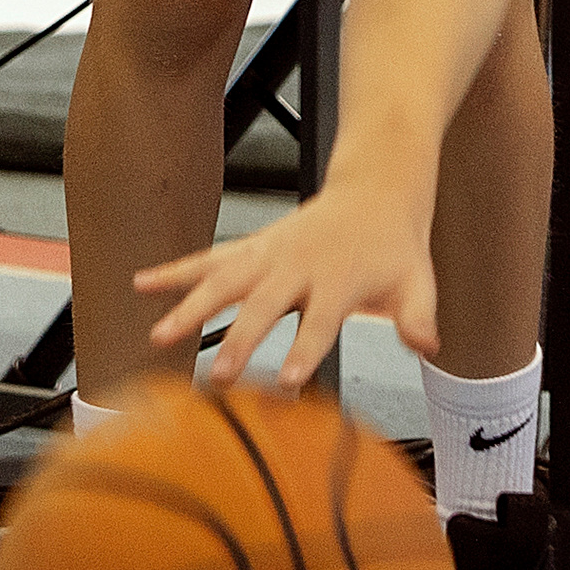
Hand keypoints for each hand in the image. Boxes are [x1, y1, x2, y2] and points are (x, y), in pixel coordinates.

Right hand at [136, 178, 439, 391]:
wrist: (375, 189)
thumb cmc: (394, 245)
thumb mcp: (418, 280)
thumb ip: (418, 314)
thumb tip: (427, 344)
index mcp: (338, 279)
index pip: (321, 319)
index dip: (306, 347)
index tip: (289, 380)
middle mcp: (297, 265)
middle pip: (263, 305)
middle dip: (240, 341)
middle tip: (219, 378)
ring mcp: (268, 253)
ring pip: (223, 280)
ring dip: (190, 307)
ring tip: (159, 337)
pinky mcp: (251, 247)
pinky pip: (207, 259)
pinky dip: (174, 271)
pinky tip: (142, 284)